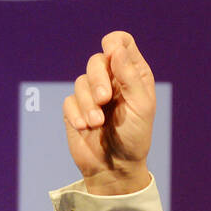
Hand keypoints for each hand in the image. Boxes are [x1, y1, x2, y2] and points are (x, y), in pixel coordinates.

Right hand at [62, 31, 154, 194]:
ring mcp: (92, 94)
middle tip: (104, 99)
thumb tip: (115, 46)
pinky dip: (77, 114)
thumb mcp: (140, 107)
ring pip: (81, 80)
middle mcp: (112, 80)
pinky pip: (70, 100)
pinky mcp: (76, 108)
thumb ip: (129, 76)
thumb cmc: (134, 137)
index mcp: (133, 75)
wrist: (114, 168)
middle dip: (98, 78)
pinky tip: (85, 128)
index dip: (114, 43)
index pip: (121, 42)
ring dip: (88, 103)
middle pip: (97, 59)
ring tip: (97, 123)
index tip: (112, 55)